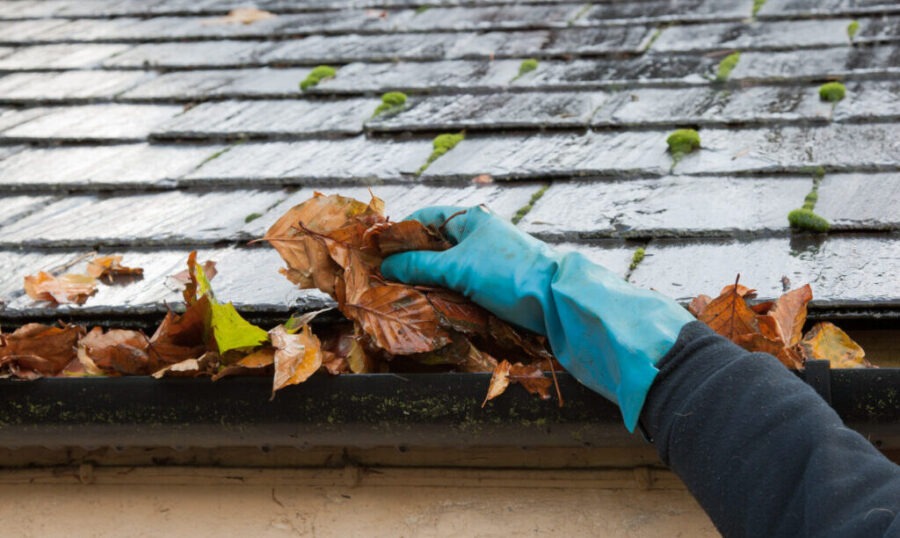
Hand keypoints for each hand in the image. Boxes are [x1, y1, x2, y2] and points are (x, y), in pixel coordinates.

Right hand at [382, 205, 693, 431]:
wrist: (558, 301)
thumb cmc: (509, 273)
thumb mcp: (458, 268)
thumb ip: (419, 266)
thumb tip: (384, 266)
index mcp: (470, 219)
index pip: (424, 219)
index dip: (398, 234)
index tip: (373, 252)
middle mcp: (478, 236)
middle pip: (433, 245)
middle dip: (408, 262)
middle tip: (381, 280)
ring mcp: (487, 261)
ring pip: (445, 269)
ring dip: (425, 282)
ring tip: (400, 297)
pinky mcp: (494, 285)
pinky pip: (460, 287)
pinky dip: (444, 295)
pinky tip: (429, 307)